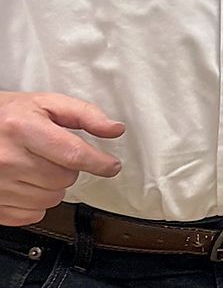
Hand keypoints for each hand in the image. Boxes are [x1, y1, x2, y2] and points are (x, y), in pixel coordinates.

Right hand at [0, 91, 124, 225]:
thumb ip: (84, 114)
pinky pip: (31, 215)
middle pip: (64, 179)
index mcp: (23, 129)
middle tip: (51, 155)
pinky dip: (36, 203)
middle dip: (68, 168)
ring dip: (53, 186)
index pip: (72, 154)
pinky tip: (26, 184)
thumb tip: (115, 129)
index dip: (99, 162)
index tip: (112, 166)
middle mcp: (8, 159)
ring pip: (51, 199)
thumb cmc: (8, 115)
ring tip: (36, 167)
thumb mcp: (45, 103)